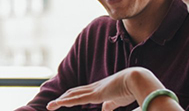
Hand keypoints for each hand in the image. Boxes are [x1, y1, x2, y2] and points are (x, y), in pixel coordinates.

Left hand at [46, 67, 162, 110]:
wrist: (138, 79)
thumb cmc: (132, 88)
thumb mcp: (118, 99)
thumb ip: (110, 104)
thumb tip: (105, 109)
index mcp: (100, 88)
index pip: (82, 92)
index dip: (71, 96)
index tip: (63, 100)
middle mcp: (94, 87)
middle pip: (74, 92)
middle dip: (63, 98)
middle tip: (52, 104)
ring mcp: (94, 90)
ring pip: (72, 95)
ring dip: (60, 100)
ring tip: (50, 106)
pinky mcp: (95, 94)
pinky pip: (77, 99)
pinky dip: (65, 101)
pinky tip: (57, 104)